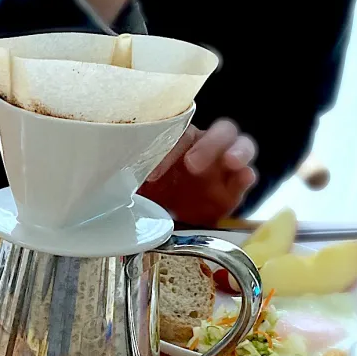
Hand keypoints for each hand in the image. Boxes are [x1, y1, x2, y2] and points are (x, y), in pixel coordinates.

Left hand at [139, 119, 257, 225]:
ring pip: (241, 146)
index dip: (170, 149)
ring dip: (238, 151)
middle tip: (192, 164)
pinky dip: (246, 176)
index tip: (153, 174)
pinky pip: (247, 177)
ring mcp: (223, 168)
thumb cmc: (148, 195)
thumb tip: (109, 181)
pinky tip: (242, 179)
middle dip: (209, 144)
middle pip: (220, 131)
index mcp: (180, 142)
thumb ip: (131, 176)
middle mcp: (205, 149)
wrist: (162, 223)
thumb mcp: (135, 185)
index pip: (181, 133)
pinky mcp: (233, 190)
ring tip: (231, 161)